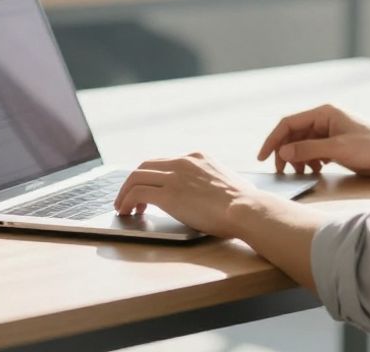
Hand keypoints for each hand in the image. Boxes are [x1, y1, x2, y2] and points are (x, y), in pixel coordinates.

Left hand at [113, 152, 263, 238]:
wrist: (246, 209)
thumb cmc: (244, 203)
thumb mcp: (227, 181)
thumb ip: (212, 182)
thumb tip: (209, 195)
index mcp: (197, 157)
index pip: (164, 162)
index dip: (151, 176)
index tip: (147, 189)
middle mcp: (183, 161)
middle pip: (145, 166)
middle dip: (132, 182)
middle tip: (127, 198)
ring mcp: (174, 176)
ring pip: (135, 177)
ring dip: (124, 193)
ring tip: (122, 208)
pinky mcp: (168, 194)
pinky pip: (137, 193)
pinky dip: (126, 201)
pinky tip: (127, 212)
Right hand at [257, 103, 369, 178]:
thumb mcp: (337, 149)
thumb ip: (308, 150)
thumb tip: (283, 152)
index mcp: (323, 113)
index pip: (288, 123)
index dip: (273, 139)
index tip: (263, 157)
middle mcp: (325, 120)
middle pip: (294, 134)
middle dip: (285, 152)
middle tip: (282, 170)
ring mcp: (331, 132)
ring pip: (303, 144)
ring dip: (297, 158)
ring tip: (301, 172)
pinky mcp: (337, 145)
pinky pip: (314, 151)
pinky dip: (309, 161)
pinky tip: (314, 171)